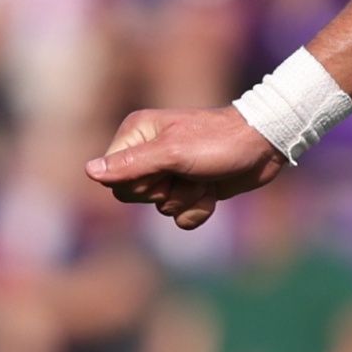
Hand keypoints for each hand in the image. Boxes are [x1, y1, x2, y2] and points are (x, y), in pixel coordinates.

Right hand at [88, 105, 290, 228]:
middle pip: (132, 195)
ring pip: (159, 209)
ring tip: (204, 179)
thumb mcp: (172, 153)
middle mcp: (147, 151)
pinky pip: (179, 217)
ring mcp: (169, 171)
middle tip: (186, 174)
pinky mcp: (189, 188)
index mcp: (136, 133)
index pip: (114, 178)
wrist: (263, 147)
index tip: (163, 170)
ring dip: (186, 200)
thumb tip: (88, 172)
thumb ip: (131, 164)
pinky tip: (212, 192)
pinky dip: (198, 209)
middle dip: (163, 193)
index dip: (139, 183)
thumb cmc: (218, 142)